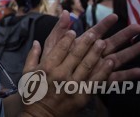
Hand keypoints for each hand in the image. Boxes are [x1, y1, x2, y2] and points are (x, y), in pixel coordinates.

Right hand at [21, 11, 139, 116]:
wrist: (40, 116)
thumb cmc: (34, 93)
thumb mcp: (28, 72)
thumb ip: (33, 55)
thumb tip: (36, 41)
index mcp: (47, 67)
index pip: (60, 48)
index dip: (68, 38)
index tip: (75, 30)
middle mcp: (60, 74)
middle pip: (76, 54)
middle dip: (86, 42)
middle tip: (94, 33)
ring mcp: (72, 86)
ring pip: (87, 65)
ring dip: (97, 53)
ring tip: (104, 43)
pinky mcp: (82, 96)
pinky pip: (96, 81)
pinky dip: (104, 71)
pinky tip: (111, 62)